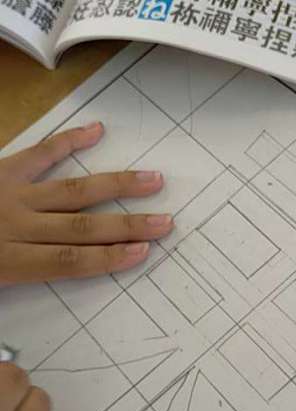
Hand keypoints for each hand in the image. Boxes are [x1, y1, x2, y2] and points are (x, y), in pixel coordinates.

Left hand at [0, 122, 172, 283]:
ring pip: (73, 191)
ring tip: (151, 180)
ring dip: (116, 186)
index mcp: (10, 261)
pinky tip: (96, 132)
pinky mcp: (2, 169)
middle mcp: (16, 224)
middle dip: (128, 225)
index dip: (110, 258)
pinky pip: (40, 154)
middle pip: (83, 227)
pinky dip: (68, 141)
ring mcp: (10, 193)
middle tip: (163, 222)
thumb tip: (66, 268)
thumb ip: (21, 277)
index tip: (142, 251)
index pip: (71, 261)